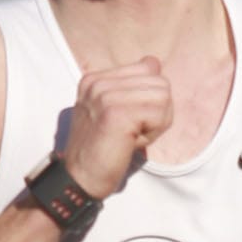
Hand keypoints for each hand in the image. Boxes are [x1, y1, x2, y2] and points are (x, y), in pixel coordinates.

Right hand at [62, 60, 172, 197]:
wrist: (78, 179)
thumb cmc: (101, 151)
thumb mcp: (113, 112)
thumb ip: (132, 88)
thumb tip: (154, 62)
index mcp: (95, 79)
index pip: (148, 67)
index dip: (149, 98)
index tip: (128, 120)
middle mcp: (98, 82)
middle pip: (160, 81)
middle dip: (157, 110)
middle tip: (132, 132)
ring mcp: (106, 94)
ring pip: (163, 96)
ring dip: (156, 122)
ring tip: (131, 137)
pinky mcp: (116, 112)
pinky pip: (160, 114)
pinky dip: (153, 133)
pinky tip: (131, 143)